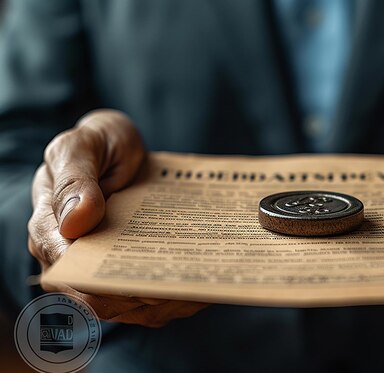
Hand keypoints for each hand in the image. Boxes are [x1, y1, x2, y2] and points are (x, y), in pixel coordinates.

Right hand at [28, 109, 207, 326]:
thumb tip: (74, 223)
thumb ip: (75, 180)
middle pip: (103, 299)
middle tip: (183, 276)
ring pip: (133, 307)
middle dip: (143, 292)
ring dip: (167, 298)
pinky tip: (204, 279)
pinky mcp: (130, 277)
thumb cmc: (98, 144)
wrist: (120, 146)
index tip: (137, 276)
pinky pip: (153, 302)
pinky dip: (179, 296)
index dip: (98, 279)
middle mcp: (74, 260)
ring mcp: (103, 272)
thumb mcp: (80, 146)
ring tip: (201, 276)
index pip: (67, 269)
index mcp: (51, 230)